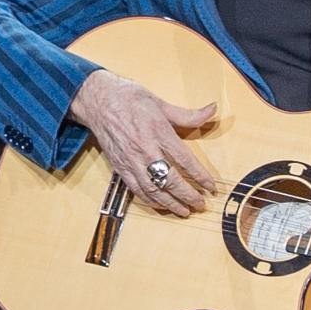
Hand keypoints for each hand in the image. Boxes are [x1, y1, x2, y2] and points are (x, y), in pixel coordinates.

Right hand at [69, 68, 216, 215]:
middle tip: (200, 204)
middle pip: (171, 180)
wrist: (98, 100)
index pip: (185, 160)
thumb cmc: (129, 98)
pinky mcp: (119, 167)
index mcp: (159, 132)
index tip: (211, 187)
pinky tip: (161, 204)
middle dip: (188, 196)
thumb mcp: (162, 103)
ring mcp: (131, 160)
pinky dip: (150, 201)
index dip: (200, 176)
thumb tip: (212, 109)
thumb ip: (189, 114)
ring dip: (170, 203)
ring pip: (153, 190)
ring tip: (184, 211)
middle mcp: (145, 150)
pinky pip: (136, 190)